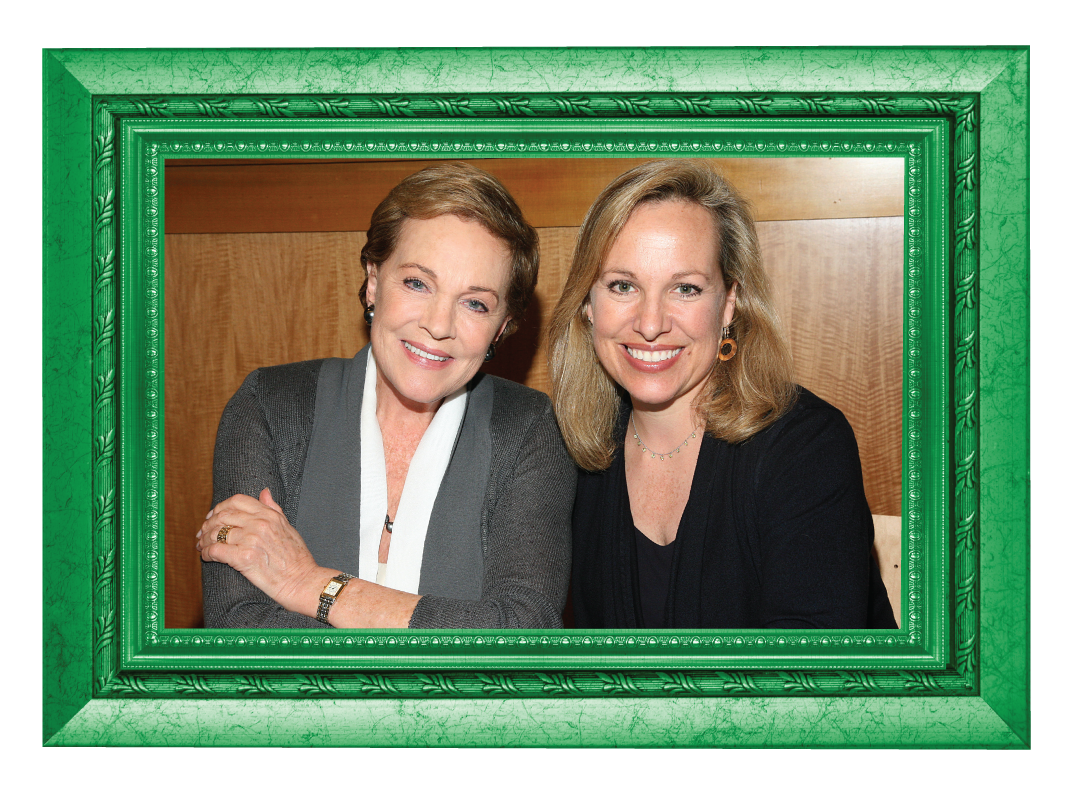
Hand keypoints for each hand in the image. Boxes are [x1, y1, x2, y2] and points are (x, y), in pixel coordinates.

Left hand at [197, 489, 324, 616]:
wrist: (302, 581)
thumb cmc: (297, 558)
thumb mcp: (288, 526)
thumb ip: (274, 508)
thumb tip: (264, 492)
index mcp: (269, 515)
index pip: (237, 500)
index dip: (221, 506)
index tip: (213, 516)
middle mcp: (259, 524)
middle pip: (223, 515)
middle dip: (208, 524)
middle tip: (203, 533)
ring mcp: (251, 540)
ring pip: (216, 533)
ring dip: (205, 540)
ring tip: (202, 546)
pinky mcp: (244, 558)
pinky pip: (216, 551)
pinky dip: (206, 553)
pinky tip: (206, 556)